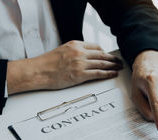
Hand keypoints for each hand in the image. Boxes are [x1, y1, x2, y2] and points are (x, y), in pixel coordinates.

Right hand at [7, 41, 122, 93]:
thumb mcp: (62, 50)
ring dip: (113, 66)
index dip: (104, 52)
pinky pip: (98, 74)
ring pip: (102, 64)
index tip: (108, 55)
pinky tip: (113, 74)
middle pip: (101, 55)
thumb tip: (85, 56)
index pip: (95, 47)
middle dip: (112, 58)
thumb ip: (75, 51)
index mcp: (75, 45)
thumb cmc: (47, 63)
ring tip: (119, 68)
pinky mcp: (80, 75)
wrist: (38, 71)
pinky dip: (108, 74)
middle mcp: (79, 53)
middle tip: (119, 61)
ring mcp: (80, 64)